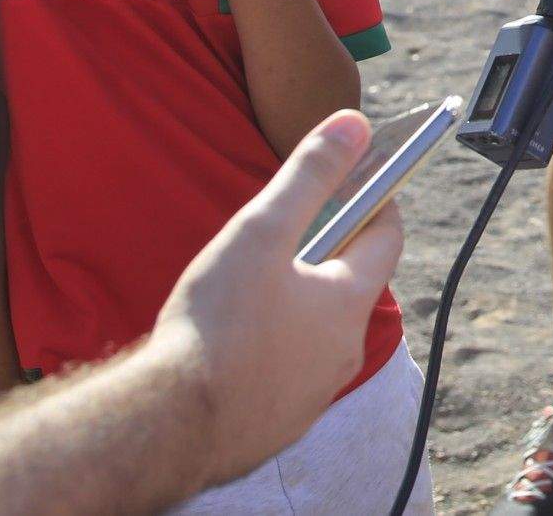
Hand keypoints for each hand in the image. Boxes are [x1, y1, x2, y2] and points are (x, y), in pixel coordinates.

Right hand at [146, 110, 402, 486]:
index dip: (375, 203)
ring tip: (250, 288)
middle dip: (326, 254)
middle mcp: (343, 352)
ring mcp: (311, 394)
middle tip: (289, 232)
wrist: (166, 428)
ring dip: (295, 307)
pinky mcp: (276, 425)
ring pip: (315, 335)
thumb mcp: (261, 232)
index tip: (358, 181)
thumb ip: (309, 175)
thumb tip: (355, 124)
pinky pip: (282, 377)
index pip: (386, 238)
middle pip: (349, 287)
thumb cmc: (215, 325)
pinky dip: (267, 353)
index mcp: (349, 303)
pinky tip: (229, 345)